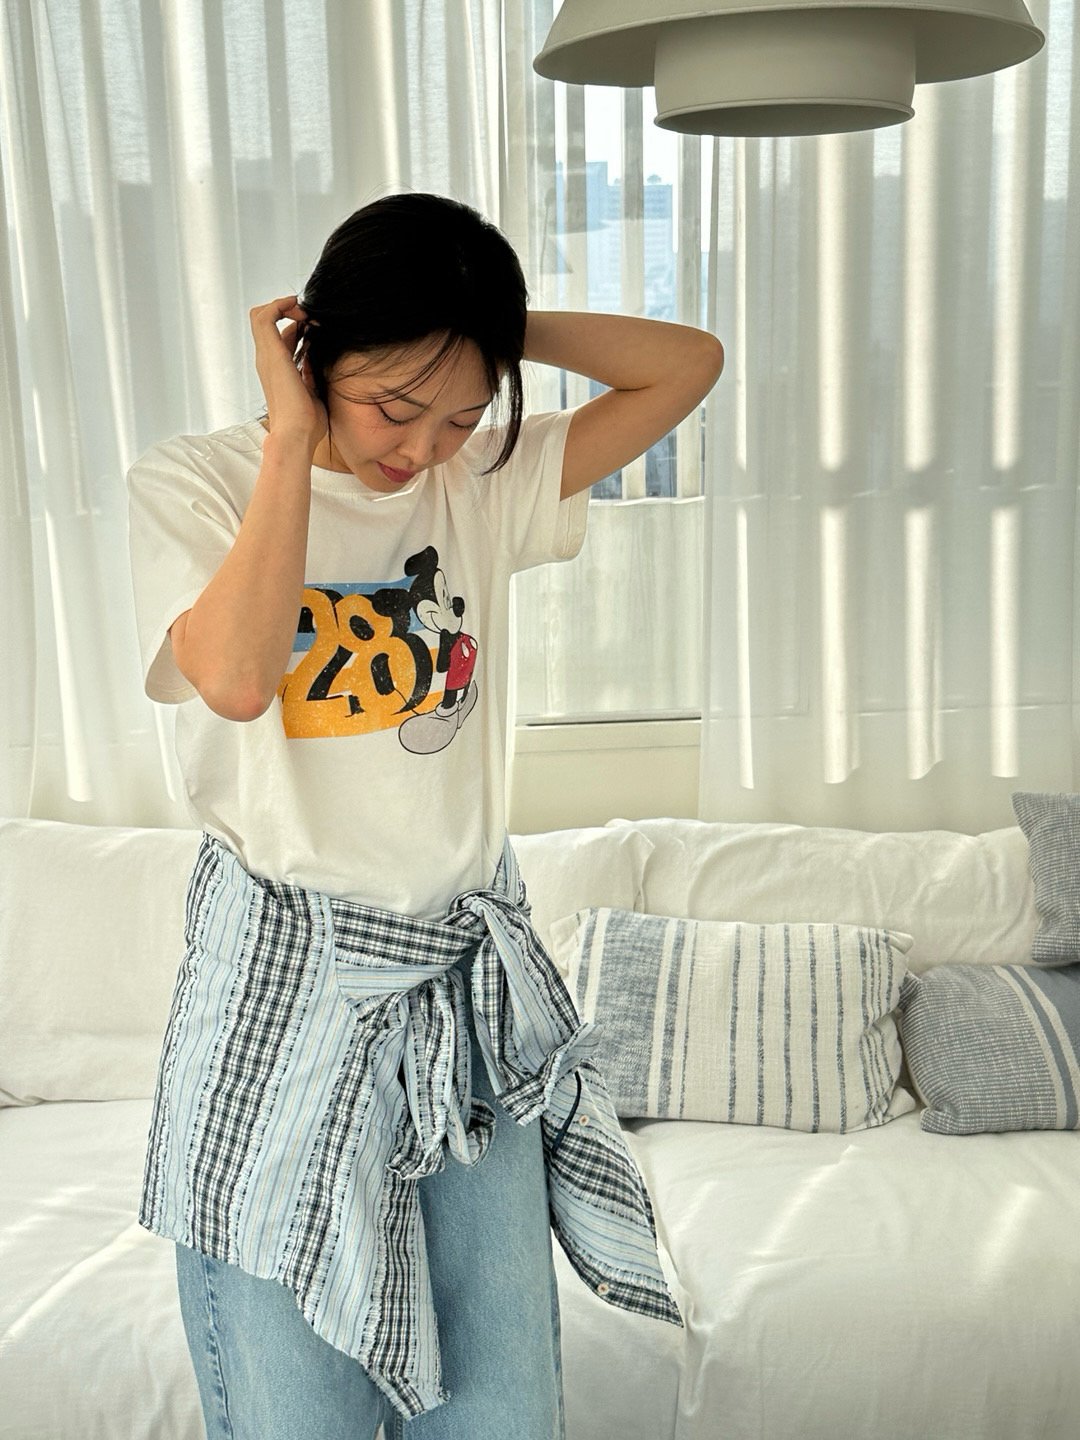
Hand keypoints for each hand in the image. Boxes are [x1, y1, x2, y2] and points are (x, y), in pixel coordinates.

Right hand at [249, 295, 327, 455]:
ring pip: (259, 315)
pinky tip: (300, 312)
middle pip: (263, 321)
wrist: (296, 435)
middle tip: (309, 317)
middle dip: (286, 310)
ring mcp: (266, 356)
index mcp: (276, 369)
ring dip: (283, 306)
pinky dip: (281, 306)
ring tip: (305, 314)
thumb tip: (315, 357)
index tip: (314, 327)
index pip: (277, 336)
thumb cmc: (307, 423)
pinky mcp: (272, 354)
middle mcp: (267, 360)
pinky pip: (265, 316)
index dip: (293, 324)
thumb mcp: (312, 390)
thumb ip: (310, 373)